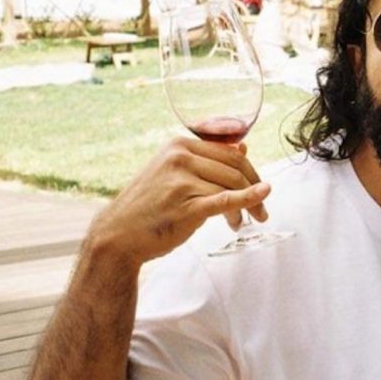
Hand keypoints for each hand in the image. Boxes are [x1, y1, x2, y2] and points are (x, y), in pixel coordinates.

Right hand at [89, 137, 271, 263]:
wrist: (118, 234)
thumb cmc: (149, 205)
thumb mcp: (173, 172)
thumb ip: (207, 160)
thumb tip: (244, 147)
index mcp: (179, 144)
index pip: (230, 153)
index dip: (251, 172)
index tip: (259, 188)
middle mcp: (180, 158)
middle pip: (235, 169)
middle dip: (255, 189)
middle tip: (262, 211)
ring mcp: (182, 181)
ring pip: (231, 187)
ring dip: (245, 208)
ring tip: (240, 223)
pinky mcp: (186, 206)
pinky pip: (225, 201)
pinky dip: (247, 200)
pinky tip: (261, 200)